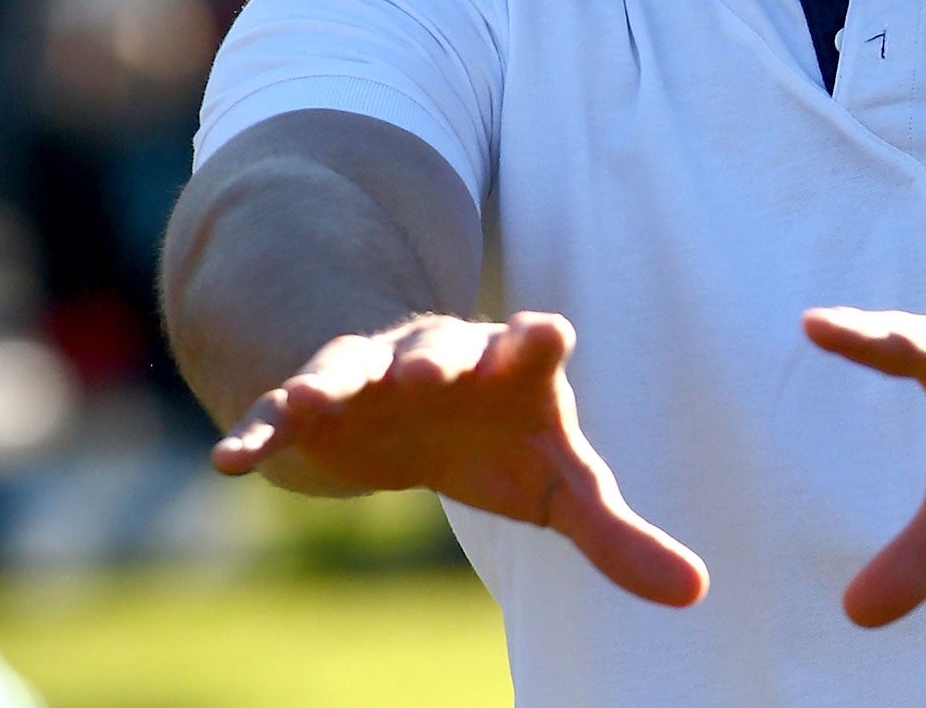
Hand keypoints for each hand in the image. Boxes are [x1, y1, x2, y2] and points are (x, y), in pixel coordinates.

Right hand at [213, 311, 706, 606]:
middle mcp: (443, 355)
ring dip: (336, 380)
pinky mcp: (317, 400)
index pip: (532, 343)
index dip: (537, 338)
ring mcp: (374, 370)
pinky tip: (229, 461)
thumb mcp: (561, 485)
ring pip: (353, 365)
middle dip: (437, 354)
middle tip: (429, 367)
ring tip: (310, 401)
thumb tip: (696, 593)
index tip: (545, 332)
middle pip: (442, 348)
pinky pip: (282, 410)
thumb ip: (619, 536)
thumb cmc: (504, 439)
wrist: (411, 400)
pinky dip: (258, 430)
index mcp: (512, 367)